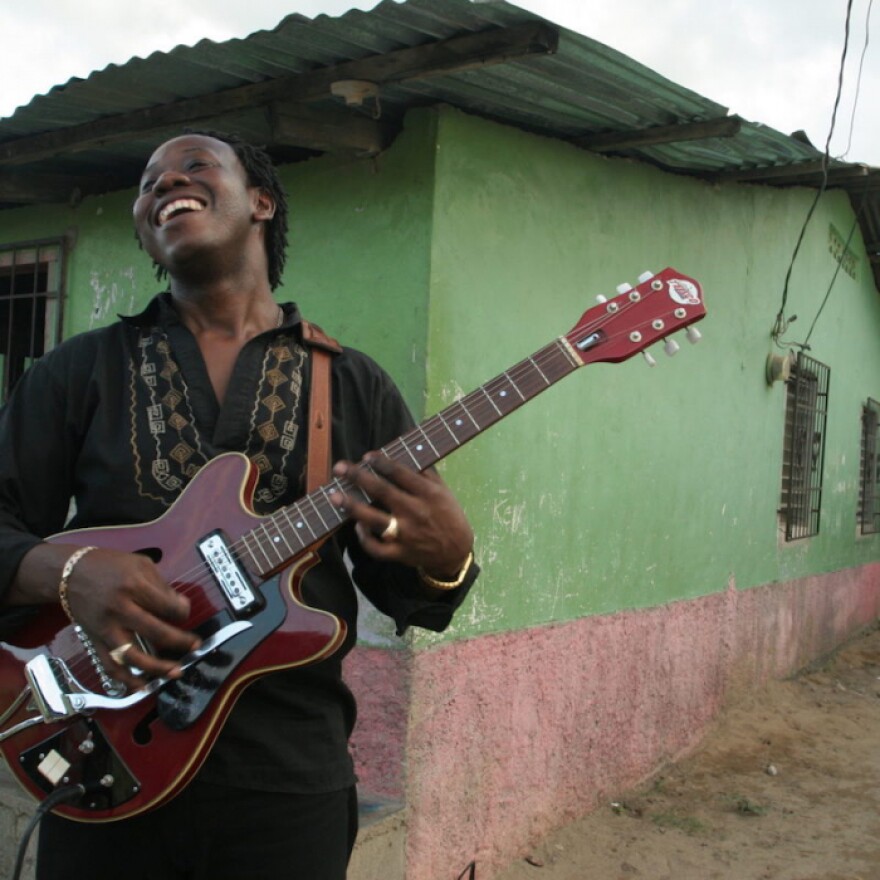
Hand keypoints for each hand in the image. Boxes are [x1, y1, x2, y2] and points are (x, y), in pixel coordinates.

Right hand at [61, 546, 199, 688]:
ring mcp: (106, 628)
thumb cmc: (109, 566)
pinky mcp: (95, 640)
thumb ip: (162, 586)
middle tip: (195, 645)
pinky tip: (142, 687)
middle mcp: (120, 609)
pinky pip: (110, 665)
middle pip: (155, 631)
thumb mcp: (141, 564)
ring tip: (175, 672)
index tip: (185, 613)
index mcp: (133, 586)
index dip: (183, 611)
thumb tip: (182, 607)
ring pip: (132, 655)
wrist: (70, 574)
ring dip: (156, 668)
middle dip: (180, 641)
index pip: (167, 606)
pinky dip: (126, 679)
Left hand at [329, 454, 472, 579]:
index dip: (382, 463)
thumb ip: (424, 473)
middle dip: (358, 478)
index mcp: (428, 494)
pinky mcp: (399, 554)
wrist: (456, 551)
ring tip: (334, 496)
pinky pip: (376, 548)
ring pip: (374, 520)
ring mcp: (406, 535)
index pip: (401, 474)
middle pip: (382, 492)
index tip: (367, 456)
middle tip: (339, 468)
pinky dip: (364, 538)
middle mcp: (415, 513)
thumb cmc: (448, 515)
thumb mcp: (443, 490)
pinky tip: (357, 526)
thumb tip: (404, 453)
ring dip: (352, 507)